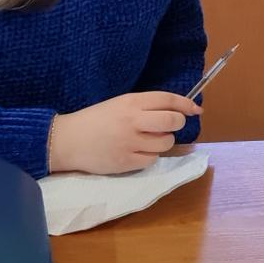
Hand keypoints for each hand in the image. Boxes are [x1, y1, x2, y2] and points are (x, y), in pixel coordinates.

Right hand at [48, 91, 198, 174]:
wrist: (67, 140)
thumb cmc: (95, 120)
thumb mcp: (119, 104)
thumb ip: (145, 106)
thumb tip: (175, 110)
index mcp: (131, 102)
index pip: (168, 100)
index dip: (186, 104)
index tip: (196, 109)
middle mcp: (133, 121)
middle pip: (172, 121)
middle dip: (178, 123)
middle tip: (170, 126)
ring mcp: (130, 143)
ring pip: (165, 143)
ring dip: (163, 142)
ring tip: (148, 140)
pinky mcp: (126, 162)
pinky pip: (151, 160)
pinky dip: (149, 156)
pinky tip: (137, 152)